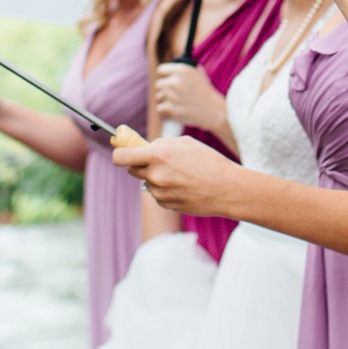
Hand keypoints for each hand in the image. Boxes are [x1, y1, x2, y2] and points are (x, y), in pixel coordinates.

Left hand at [113, 134, 240, 216]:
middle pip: (131, 169)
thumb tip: (146, 147)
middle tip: (157, 159)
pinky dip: (166, 189)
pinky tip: (184, 185)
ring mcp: (160, 193)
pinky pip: (158, 193)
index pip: (121, 157)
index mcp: (158, 156)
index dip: (119, 152)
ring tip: (181, 173)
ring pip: (147, 181)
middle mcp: (155, 175)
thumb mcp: (186, 143)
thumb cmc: (210, 162)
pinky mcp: (166, 205)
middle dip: (139, 163)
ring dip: (156, 176)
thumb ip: (161, 144)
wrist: (228, 190)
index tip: (123, 150)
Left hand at [153, 61, 228, 134]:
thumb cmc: (206, 91)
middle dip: (165, 88)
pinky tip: (175, 109)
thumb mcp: (198, 73)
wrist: (214, 110)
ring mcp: (171, 96)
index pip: (161, 70)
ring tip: (177, 102)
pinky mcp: (169, 109)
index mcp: (181, 70)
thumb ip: (183, 68)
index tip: (167, 79)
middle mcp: (174, 81)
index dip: (165, 75)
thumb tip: (171, 67)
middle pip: (158, 84)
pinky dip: (165, 110)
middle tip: (173, 93)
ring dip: (165, 100)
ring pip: (158, 96)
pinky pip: (159, 108)